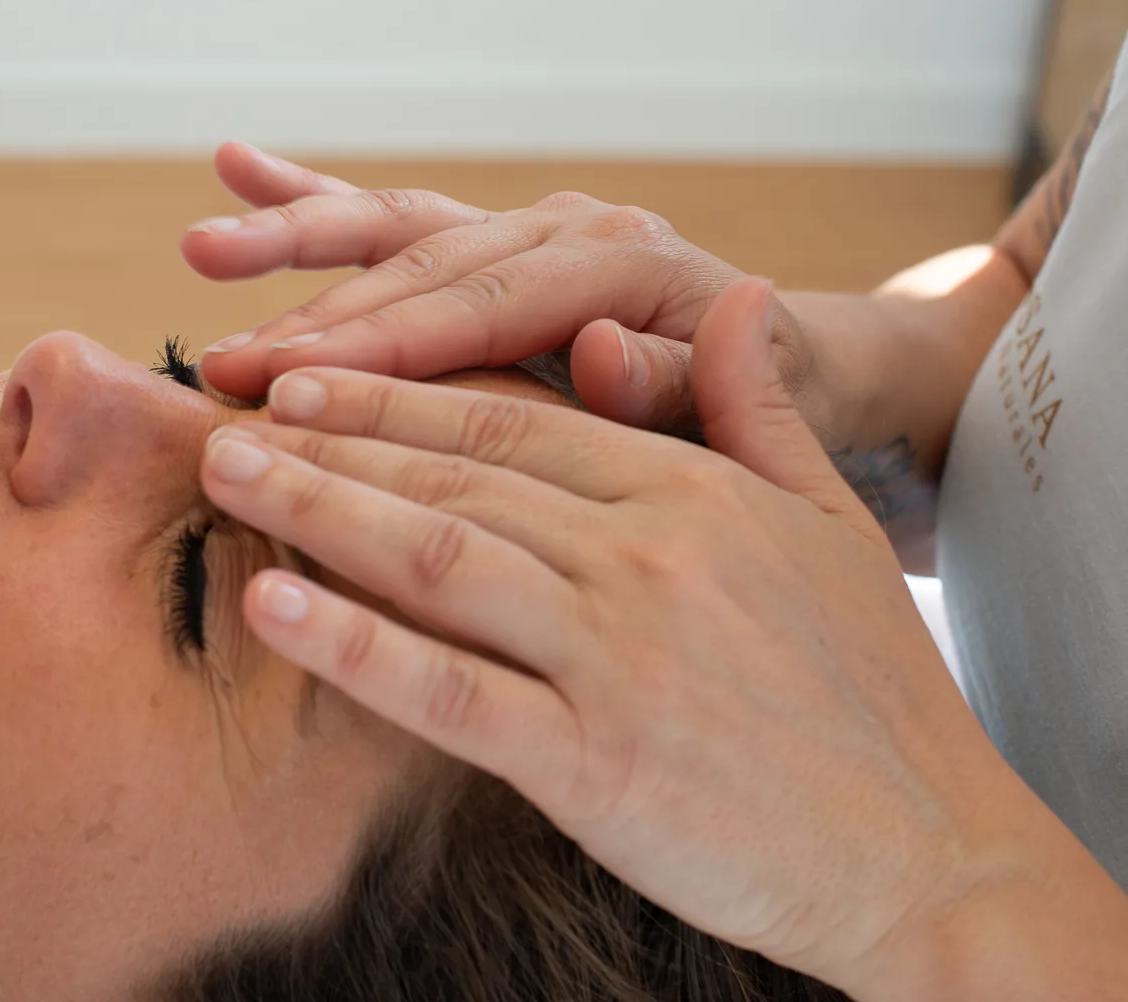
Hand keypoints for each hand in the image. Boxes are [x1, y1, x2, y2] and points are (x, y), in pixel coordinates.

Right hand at [184, 142, 824, 438]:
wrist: (803, 368)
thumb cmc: (779, 406)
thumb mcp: (760, 410)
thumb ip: (679, 383)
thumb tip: (598, 347)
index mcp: (623, 257)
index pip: (483, 303)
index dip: (386, 346)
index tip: (293, 387)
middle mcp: (562, 226)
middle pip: (421, 260)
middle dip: (316, 312)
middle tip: (225, 363)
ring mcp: (521, 228)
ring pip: (393, 227)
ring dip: (292, 239)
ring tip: (200, 248)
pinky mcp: (492, 246)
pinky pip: (395, 219)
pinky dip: (315, 195)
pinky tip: (236, 165)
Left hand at [197, 277, 1066, 996]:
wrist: (928, 852)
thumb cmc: (874, 691)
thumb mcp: (828, 524)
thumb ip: (759, 408)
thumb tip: (730, 299)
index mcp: (686, 490)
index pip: (509, 414)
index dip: (396, 388)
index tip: (310, 370)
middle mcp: (640, 555)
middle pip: (451, 469)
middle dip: (329, 433)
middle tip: (232, 406)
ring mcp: (613, 654)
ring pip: (433, 552)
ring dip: (313, 507)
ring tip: (224, 471)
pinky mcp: (592, 760)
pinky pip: (446, 689)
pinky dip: (351, 643)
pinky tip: (271, 603)